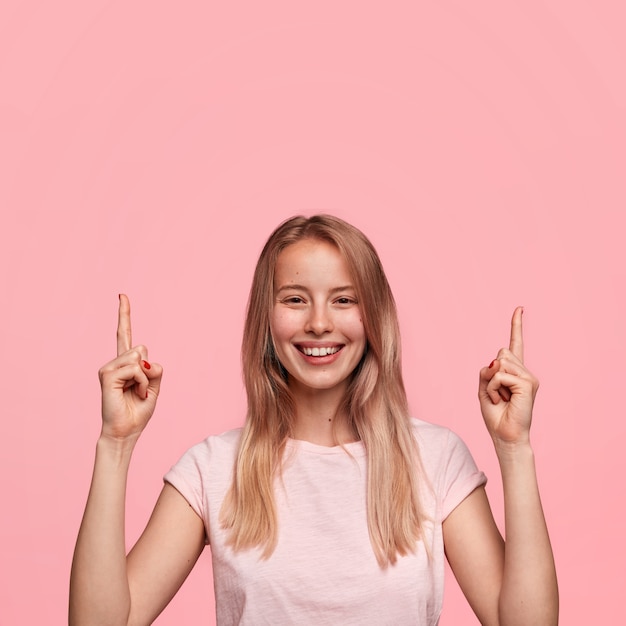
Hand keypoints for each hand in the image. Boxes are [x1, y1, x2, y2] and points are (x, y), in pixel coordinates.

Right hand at [97, 294, 162, 440]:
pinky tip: (132, 394)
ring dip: (145, 380)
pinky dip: (141, 383)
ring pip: (140, 358)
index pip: (124, 334)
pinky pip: (135, 369)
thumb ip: (154, 369)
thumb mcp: (154, 388)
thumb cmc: (138, 411)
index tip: (122, 295)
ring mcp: (109, 367)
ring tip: (135, 393)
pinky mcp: (107, 375)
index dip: (124, 314)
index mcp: (126, 364)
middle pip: (142, 348)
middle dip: (150, 371)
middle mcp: (115, 362)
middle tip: (140, 390)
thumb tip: (143, 358)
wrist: (126, 431)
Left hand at [478, 307, 538, 448]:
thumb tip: (497, 360)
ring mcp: (528, 377)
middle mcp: (524, 372)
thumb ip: (486, 371)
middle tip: (496, 394)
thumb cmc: (495, 414)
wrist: (505, 436)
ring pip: (499, 363)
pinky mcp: (528, 384)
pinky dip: (493, 388)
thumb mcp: (483, 389)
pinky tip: (503, 400)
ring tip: (500, 398)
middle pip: (500, 353)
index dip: (516, 325)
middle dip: (490, 373)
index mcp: (514, 371)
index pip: (515, 344)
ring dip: (490, 383)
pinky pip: (499, 375)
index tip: (520, 308)